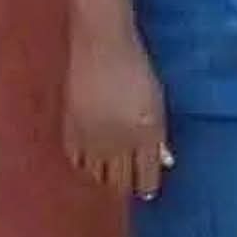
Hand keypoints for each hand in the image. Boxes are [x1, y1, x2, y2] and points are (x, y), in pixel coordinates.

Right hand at [64, 31, 170, 199]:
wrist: (100, 45)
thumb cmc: (135, 69)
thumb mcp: (156, 102)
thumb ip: (159, 134)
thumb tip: (165, 161)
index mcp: (146, 134)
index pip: (146, 177)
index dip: (146, 188)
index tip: (146, 191)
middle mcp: (120, 142)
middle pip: (121, 182)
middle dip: (126, 186)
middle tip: (126, 185)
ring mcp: (93, 138)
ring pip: (98, 176)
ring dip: (105, 178)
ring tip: (108, 176)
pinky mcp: (71, 131)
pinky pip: (77, 162)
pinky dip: (84, 165)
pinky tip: (89, 161)